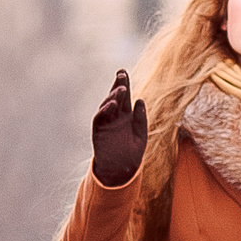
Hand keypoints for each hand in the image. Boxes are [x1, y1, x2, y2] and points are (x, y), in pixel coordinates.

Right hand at [91, 70, 147, 184]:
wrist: (121, 169)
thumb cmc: (132, 152)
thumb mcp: (141, 135)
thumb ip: (141, 119)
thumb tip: (140, 100)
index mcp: (126, 114)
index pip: (125, 96)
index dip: (124, 83)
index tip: (123, 71)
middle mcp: (115, 116)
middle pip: (115, 96)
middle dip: (118, 84)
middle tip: (122, 73)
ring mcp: (106, 122)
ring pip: (107, 105)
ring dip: (113, 96)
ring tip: (121, 89)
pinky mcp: (99, 131)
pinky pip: (100, 118)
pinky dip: (105, 110)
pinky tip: (112, 104)